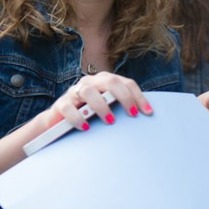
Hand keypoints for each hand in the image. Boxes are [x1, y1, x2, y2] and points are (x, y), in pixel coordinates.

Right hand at [37, 72, 152, 131]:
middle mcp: (90, 83)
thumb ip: (121, 107)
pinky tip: (85, 127)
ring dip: (102, 106)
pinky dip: (77, 118)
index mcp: (104, 81)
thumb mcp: (108, 108)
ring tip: (110, 121)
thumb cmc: (90, 115)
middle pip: (110, 81)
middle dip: (124, 97)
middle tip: (132, 114)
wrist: (60, 122)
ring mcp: (74, 92)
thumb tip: (146, 115)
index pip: (126, 83)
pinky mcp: (61, 104)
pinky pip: (68, 108)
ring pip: (88, 91)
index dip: (138, 96)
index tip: (148, 112)